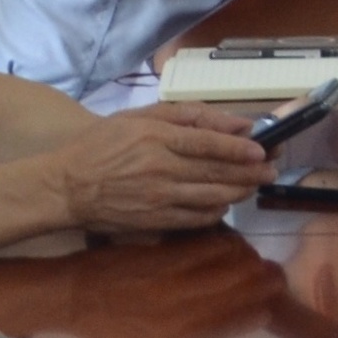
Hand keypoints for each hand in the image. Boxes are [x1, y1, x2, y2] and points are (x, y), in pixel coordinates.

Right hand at [51, 103, 273, 233]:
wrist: (66, 186)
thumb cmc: (102, 144)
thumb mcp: (139, 117)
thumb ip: (186, 116)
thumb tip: (232, 120)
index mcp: (156, 139)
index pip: (208, 144)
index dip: (239, 148)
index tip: (261, 149)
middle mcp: (161, 169)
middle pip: (217, 173)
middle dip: (250, 172)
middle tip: (271, 169)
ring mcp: (160, 198)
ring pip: (212, 197)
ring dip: (239, 192)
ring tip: (256, 185)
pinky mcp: (156, 221)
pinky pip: (196, 219)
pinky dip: (217, 212)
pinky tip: (226, 204)